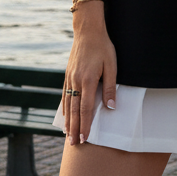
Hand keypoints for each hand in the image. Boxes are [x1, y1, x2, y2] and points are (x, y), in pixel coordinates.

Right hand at [62, 5, 116, 144]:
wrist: (87, 31)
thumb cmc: (103, 47)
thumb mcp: (112, 65)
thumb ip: (111, 87)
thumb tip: (111, 107)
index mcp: (88, 80)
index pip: (85, 108)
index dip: (85, 125)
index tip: (84, 138)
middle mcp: (76, 81)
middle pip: (74, 110)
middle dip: (74, 128)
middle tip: (73, 144)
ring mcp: (70, 78)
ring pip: (67, 104)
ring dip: (68, 121)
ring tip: (67, 135)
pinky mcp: (67, 74)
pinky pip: (64, 95)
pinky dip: (64, 107)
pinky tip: (64, 115)